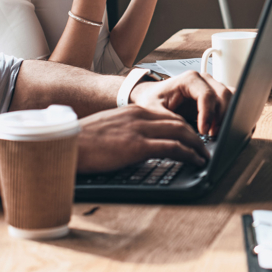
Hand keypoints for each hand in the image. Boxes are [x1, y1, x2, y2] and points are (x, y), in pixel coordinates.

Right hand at [75, 105, 208, 172]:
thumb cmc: (82, 142)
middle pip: (178, 121)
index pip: (167, 115)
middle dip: (195, 134)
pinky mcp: (138, 146)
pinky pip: (173, 147)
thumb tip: (135, 144)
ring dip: (197, 145)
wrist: (67, 144)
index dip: (183, 126)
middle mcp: (139, 115)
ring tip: (205, 155)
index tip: (191, 136)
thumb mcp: (108, 129)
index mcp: (132, 110)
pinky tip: (196, 161)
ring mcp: (140, 129)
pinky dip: (189, 154)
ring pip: (181, 132)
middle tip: (204, 146)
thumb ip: (126, 131)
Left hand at [130, 71, 232, 135]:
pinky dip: (227, 114)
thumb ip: (170, 120)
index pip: (207, 95)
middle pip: (224, 95)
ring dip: (226, 116)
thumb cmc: (152, 100)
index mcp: (189, 79)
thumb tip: (186, 134)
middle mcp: (203, 80)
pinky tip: (216, 127)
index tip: (204, 132)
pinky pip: (230, 101)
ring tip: (214, 132)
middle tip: (211, 135)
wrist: (152, 96)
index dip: (208, 115)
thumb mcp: (155, 111)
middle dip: (221, 117)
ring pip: (230, 98)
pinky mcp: (215, 95)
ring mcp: (211, 86)